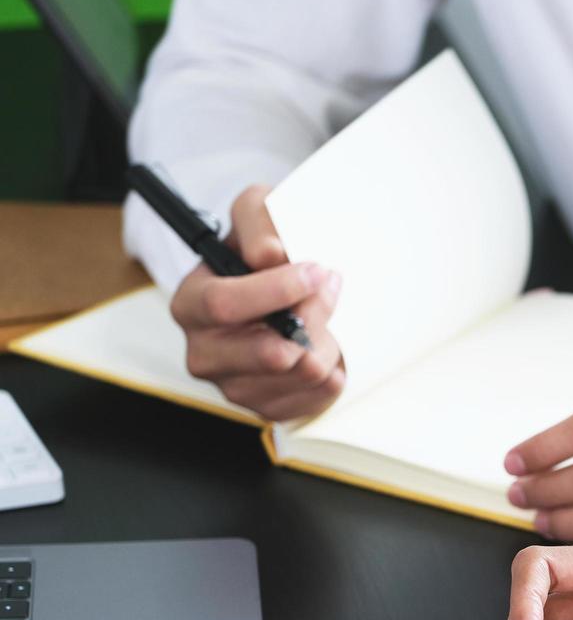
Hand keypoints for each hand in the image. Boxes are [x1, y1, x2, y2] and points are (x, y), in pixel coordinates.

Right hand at [169, 184, 345, 419]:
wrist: (284, 284)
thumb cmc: (265, 246)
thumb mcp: (258, 212)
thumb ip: (260, 219)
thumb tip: (271, 255)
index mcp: (191, 304)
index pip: (224, 304)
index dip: (277, 290)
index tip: (316, 271)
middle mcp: (204, 352)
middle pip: (270, 352)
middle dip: (312, 320)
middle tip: (330, 290)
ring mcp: (234, 386)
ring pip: (302, 373)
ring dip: (327, 341)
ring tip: (324, 318)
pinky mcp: (267, 408)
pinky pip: (317, 396)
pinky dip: (334, 368)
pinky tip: (325, 346)